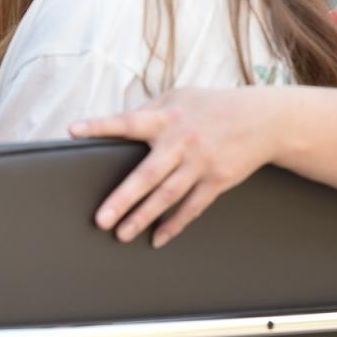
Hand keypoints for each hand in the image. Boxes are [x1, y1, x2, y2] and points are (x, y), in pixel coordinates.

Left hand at [70, 87, 269, 247]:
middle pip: (147, 174)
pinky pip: (192, 207)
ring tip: (122, 235)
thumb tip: (121, 123)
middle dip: (123, 199)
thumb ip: (150, 110)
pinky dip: (175, 224)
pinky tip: (158, 238)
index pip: (127, 122)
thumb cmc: (213, 106)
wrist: (263, 120)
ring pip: (167, 196)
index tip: (73, 131)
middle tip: (101, 220)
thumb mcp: (180, 97)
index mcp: (166, 117)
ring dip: (143, 218)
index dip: (100, 126)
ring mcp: (200, 163)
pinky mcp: (218, 180)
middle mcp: (181, 141)